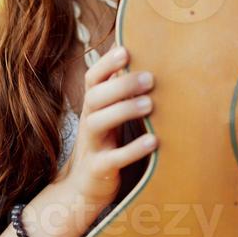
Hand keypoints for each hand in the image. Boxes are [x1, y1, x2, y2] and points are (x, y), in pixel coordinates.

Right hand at [55, 44, 157, 222]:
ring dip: (123, 111)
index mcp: (93, 105)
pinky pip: (113, 158)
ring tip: (150, 105)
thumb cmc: (105, 140)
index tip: (126, 51)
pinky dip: (132, 150)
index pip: (92, 78)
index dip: (106, 63)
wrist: (84, 185)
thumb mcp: (109, 112)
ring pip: (98, 123)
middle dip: (121, 85)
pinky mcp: (99, 169)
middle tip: (150, 79)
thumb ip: (119, 87)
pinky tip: (153, 141)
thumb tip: (136, 51)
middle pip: (95, 97)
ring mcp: (92, 145)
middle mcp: (89, 121)